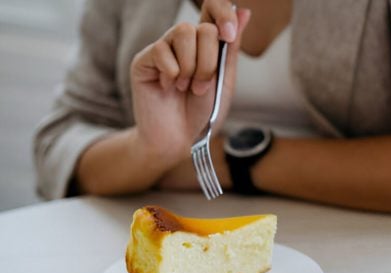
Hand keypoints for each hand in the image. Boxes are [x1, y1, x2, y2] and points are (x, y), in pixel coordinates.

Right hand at [130, 6, 250, 166]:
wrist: (179, 140)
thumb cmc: (202, 112)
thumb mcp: (224, 80)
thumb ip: (231, 47)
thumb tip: (244, 12)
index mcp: (206, 44)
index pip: (213, 9)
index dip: (223, 12)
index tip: (229, 35)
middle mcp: (184, 42)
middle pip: (203, 28)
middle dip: (209, 63)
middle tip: (201, 87)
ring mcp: (163, 49)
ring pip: (184, 33)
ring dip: (192, 67)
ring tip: (186, 88)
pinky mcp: (144, 60)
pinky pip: (161, 50)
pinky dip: (172, 74)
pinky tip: (167, 88)